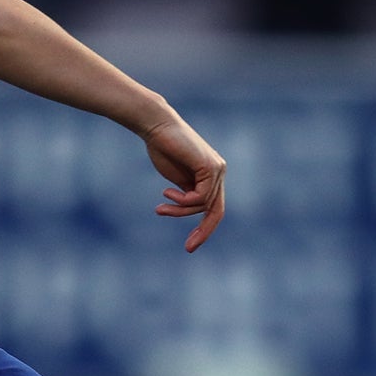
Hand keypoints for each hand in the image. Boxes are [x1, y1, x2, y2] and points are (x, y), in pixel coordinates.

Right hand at [143, 116, 225, 251]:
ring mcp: (217, 169)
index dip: (203, 228)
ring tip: (160, 207)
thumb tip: (191, 210)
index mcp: (212, 176)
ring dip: (180, 210)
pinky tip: (168, 192)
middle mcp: (219, 172)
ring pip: (204, 205)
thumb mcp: (177, 180)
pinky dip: (184, 201)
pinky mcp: (210, 167)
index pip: (213, 208)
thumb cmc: (162, 148)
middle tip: (189, 248)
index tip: (190, 245)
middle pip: (216, 211)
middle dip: (203, 232)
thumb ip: (187, 194)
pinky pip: (201, 197)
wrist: (156, 126)